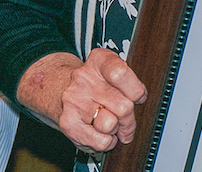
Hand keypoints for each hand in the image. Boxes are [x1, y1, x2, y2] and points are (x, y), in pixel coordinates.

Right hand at [18, 48, 147, 151]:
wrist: (62, 90)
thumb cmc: (97, 84)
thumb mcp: (114, 73)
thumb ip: (130, 82)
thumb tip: (140, 98)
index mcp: (98, 60)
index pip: (120, 73)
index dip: (135, 90)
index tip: (138, 97)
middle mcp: (83, 78)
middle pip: (122, 105)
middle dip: (130, 119)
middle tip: (127, 121)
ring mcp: (74, 101)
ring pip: (111, 125)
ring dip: (116, 130)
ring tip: (111, 124)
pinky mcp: (68, 123)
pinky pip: (101, 141)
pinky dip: (107, 142)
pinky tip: (102, 133)